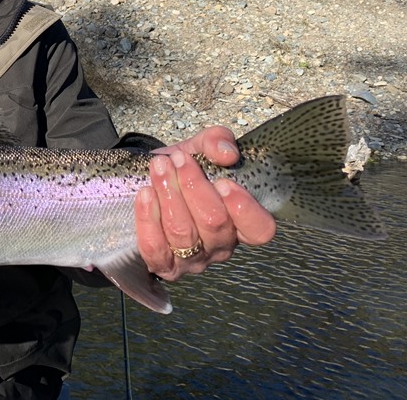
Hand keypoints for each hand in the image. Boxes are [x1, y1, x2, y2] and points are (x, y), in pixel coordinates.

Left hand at [134, 125, 275, 280]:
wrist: (147, 180)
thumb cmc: (181, 168)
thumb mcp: (200, 148)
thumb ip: (217, 141)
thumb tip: (226, 153)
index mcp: (241, 221)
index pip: (260, 228)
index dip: (244, 208)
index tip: (223, 181)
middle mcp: (221, 245)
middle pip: (214, 223)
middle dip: (194, 187)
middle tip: (180, 160)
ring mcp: (193, 260)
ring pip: (183, 233)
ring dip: (169, 195)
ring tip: (159, 168)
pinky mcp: (164, 265)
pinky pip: (156, 249)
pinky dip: (149, 219)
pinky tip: (146, 194)